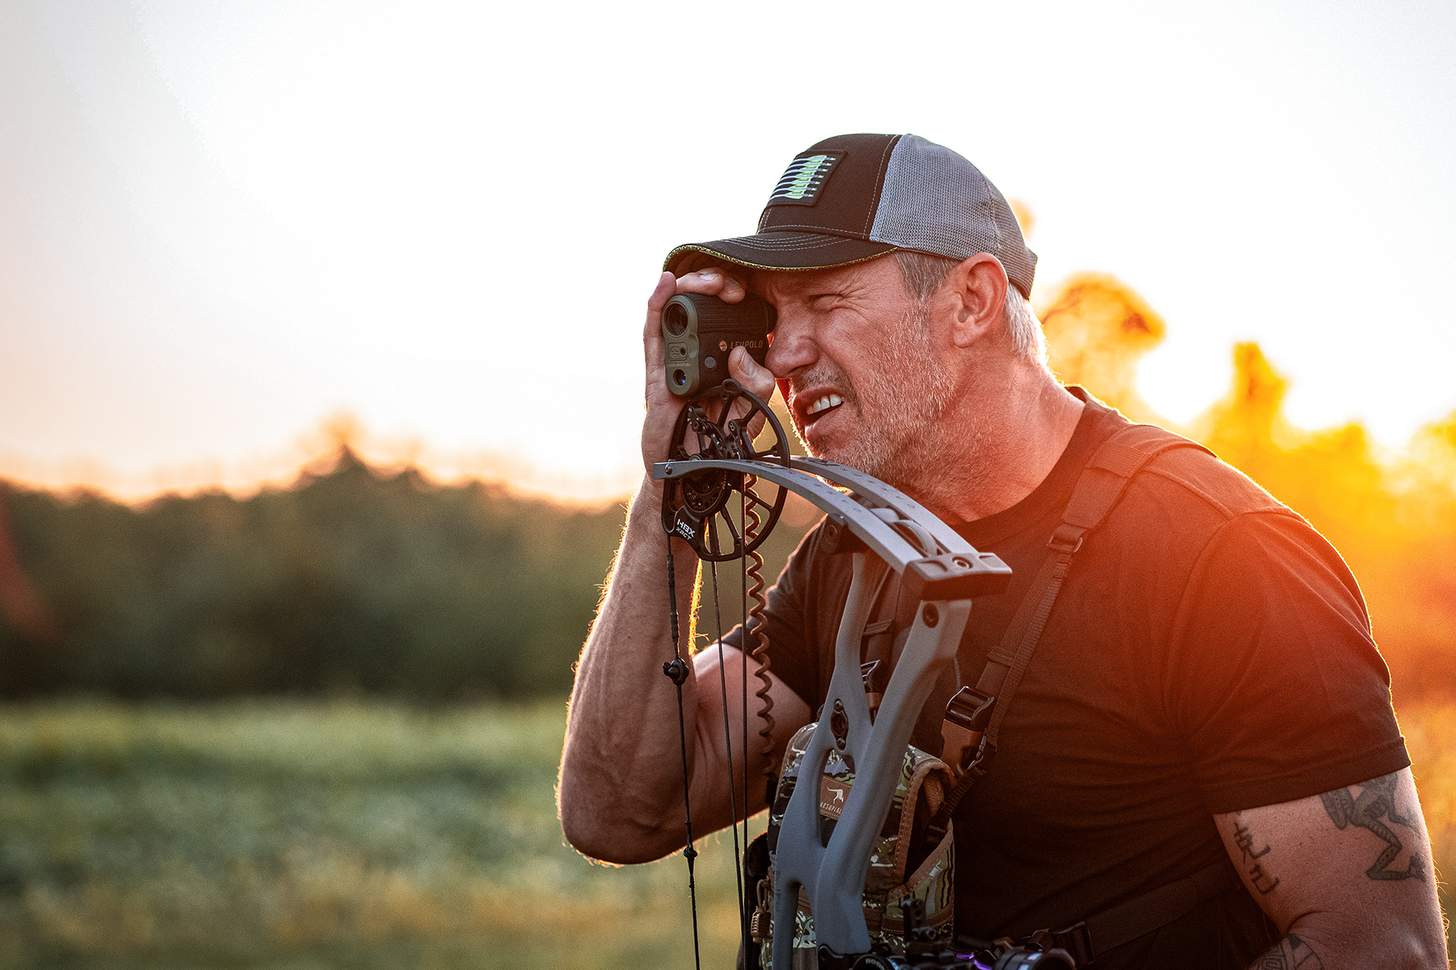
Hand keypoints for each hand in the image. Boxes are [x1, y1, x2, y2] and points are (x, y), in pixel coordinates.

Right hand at [641, 266, 766, 474]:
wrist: (692, 473)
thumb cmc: (720, 443)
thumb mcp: (751, 412)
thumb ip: (757, 384)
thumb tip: (739, 354)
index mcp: (726, 359)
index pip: (731, 316)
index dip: (737, 297)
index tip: (745, 294)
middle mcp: (700, 354)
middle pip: (704, 306)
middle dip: (715, 285)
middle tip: (729, 287)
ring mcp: (676, 361)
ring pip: (678, 312)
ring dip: (689, 287)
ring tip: (703, 279)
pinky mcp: (655, 372)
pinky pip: (654, 334)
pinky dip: (658, 305)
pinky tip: (667, 283)